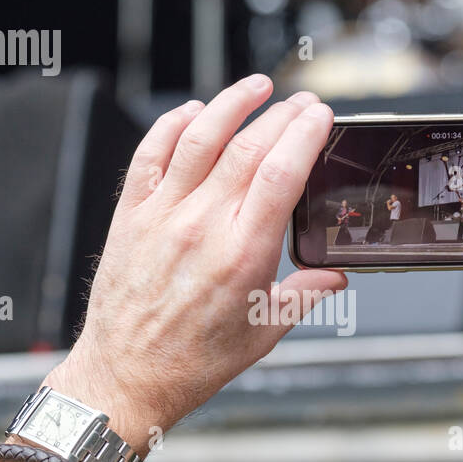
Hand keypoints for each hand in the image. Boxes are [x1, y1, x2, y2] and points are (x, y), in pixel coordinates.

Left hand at [43, 76, 345, 456]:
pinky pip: (149, 154)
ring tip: (256, 87)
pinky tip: (192, 112)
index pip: (280, 173)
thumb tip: (335, 276)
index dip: (303, 134)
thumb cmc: (192, 360)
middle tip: (301, 101)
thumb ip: (305, 295)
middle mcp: (200, 226)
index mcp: (242, 254)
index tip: (320, 115)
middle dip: (280, 115)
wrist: (127, 374)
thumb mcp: (264, 333)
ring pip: (198, 138)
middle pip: (247, 148)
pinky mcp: (129, 214)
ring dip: (230, 104)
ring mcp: (161, 215)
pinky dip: (171, 124)